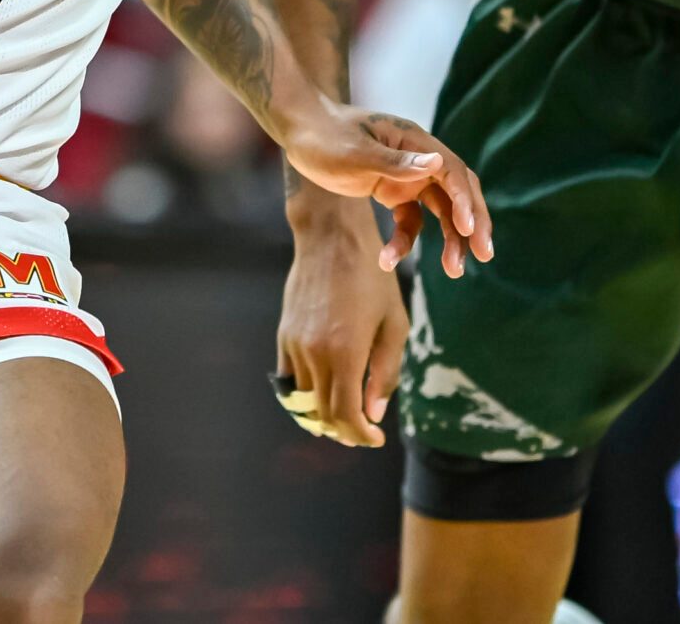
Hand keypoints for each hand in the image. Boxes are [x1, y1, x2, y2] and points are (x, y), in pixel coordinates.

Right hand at [275, 195, 408, 446]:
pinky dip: (303, 398)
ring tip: (344, 418)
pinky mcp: (284, 335)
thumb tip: (374, 412)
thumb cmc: (372, 278)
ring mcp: (295, 345)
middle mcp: (315, 353)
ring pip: (305, 400)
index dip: (360, 435)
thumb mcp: (395, 324)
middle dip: (344, 431)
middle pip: (324, 413)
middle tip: (363, 432)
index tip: (375, 438)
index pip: (346, 415)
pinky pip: (289, 380)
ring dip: (324, 416)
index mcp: (346, 352)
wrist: (331, 240)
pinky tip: (320, 398)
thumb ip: (385, 372)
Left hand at [277, 96, 491, 275]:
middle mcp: (419, 158)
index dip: (464, 200)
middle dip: (473, 223)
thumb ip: (395, 161)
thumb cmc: (325, 135)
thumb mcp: (356, 151)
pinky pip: (410, 221)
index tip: (469, 230)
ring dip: (450, 239)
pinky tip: (388, 260)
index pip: (452, 172)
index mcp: (416, 141)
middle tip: (484, 254)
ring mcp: (407, 176)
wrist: (299, 130)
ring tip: (454, 270)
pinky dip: (405, 241)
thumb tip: (437, 163)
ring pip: (440, 210)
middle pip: (457, 192)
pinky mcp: (392, 192)